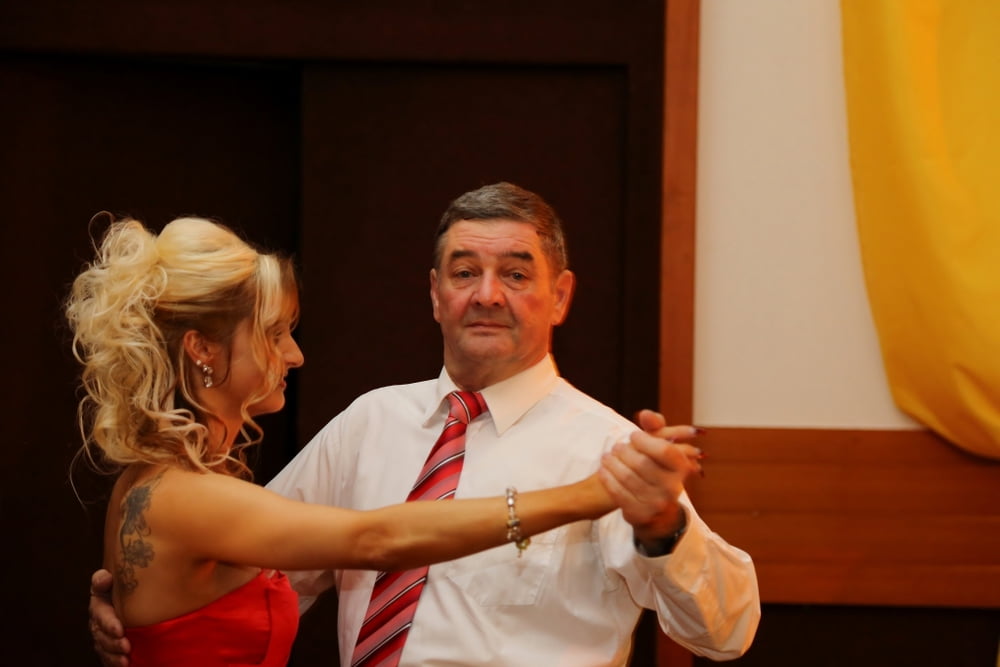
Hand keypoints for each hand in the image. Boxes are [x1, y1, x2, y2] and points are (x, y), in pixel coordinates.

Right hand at [89, 569, 129, 666]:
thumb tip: (104, 577)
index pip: (100, 612)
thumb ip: (108, 578)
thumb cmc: (128, 587)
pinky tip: (124, 665)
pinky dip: (114, 663)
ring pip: (103, 648)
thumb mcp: (120, 579)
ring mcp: (102, 635)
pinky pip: (107, 658)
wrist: (134, 599)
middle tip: (126, 646)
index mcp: (100, 602)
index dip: (108, 623)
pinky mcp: (107, 647)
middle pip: (101, 634)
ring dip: (113, 655)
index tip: (120, 630)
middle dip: (112, 642)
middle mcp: (98, 620)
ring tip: (125, 659)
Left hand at [598, 409, 703, 543]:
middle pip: (642, 464)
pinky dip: (608, 480)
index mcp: (681, 469)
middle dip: (624, 452)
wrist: (658, 513)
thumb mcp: (661, 451)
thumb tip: (645, 414)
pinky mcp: (640, 514)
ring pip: (628, 478)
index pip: (664, 450)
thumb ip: (656, 428)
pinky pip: (619, 494)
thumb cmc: (657, 471)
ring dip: (613, 464)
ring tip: (606, 457)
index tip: (633, 436)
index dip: (646, 440)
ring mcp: (657, 503)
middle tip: (616, 447)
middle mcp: (672, 488)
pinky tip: (603, 471)